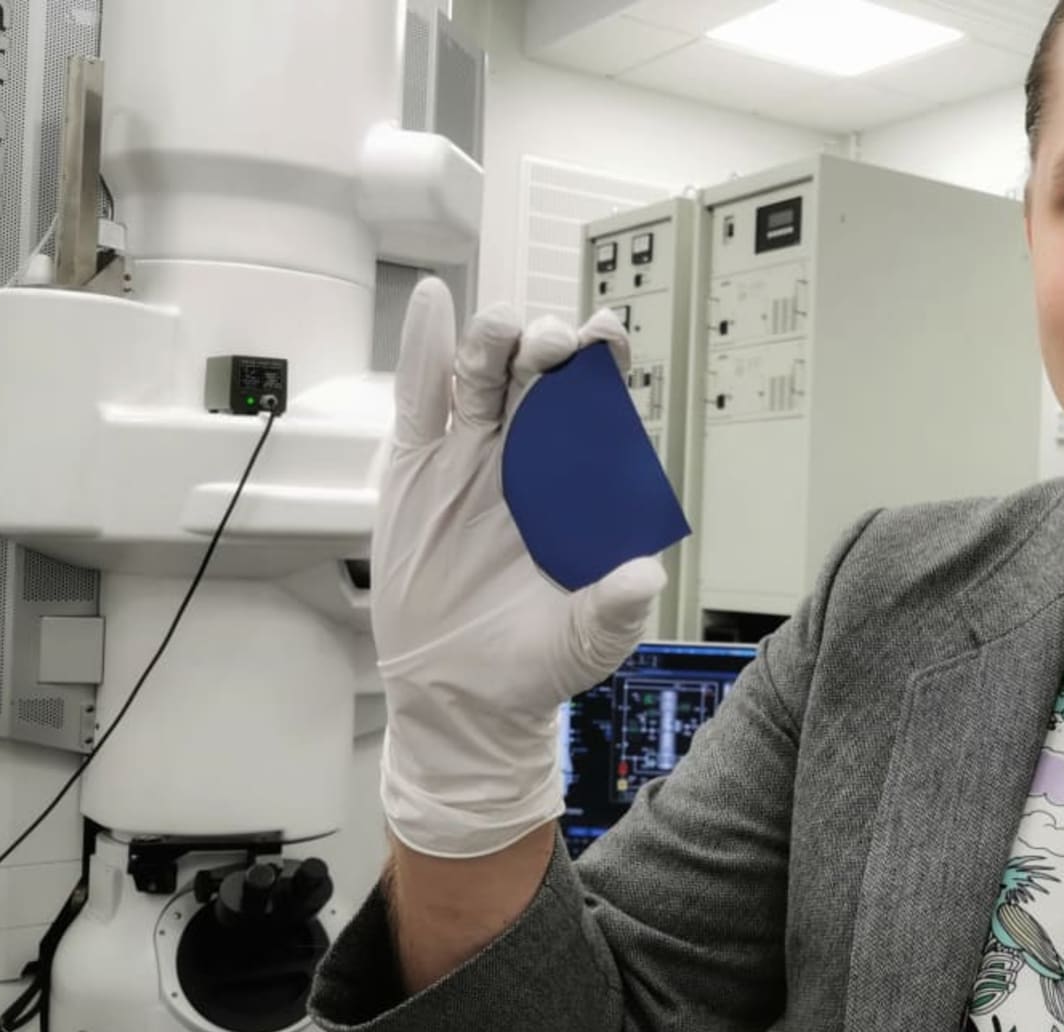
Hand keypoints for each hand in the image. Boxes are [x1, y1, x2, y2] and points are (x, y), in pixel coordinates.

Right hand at [374, 278, 665, 858]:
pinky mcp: (417, 469)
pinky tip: (430, 304)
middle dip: (548, 348)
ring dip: (492, 344)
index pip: (597, 408)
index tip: (607, 336)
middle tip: (552, 344)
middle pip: (538, 378)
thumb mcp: (586, 642)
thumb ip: (615, 608)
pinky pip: (420, 400)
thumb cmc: (538, 661)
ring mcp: (470, 456)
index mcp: (579, 484)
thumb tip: (645, 575)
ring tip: (499, 328)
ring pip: (481, 377)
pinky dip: (422, 351)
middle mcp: (528, 457)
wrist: (461, 694)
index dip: (602, 365)